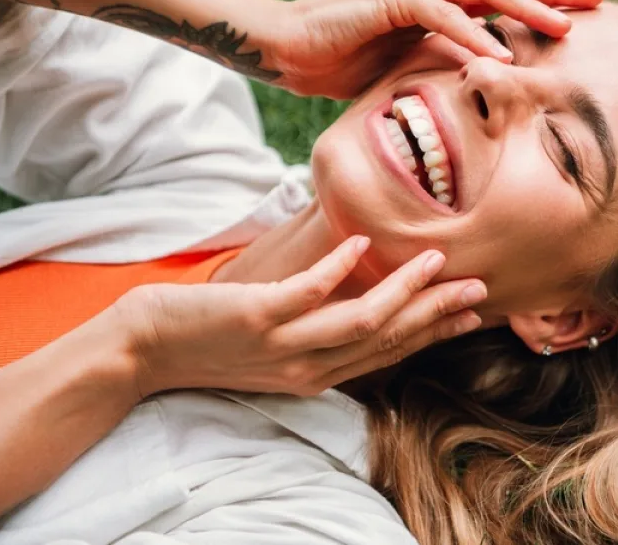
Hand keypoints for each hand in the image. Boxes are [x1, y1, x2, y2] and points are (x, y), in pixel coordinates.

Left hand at [108, 236, 485, 397]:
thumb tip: (355, 288)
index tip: (471, 313)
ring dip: (403, 290)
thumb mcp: (274, 345)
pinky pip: (307, 294)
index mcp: (316, 374)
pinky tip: (361, 243)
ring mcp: (282, 345)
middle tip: (476, 287)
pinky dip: (338, 268)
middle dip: (435, 312)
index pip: (388, 351)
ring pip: (360, 321)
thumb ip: (315, 325)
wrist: (141, 351)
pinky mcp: (255, 318)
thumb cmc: (208, 340)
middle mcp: (307, 367)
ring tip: (433, 259)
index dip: (433, 332)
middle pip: (386, 338)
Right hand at [262, 0, 606, 97]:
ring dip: (524, 7)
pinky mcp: (388, 2)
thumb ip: (448, 61)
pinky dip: (470, 32)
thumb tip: (488, 78)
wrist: (289, 50)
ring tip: (563, 26)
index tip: (588, 9)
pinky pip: (439, 15)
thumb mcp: (412, 64)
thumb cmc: (347, 60)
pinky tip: (498, 51)